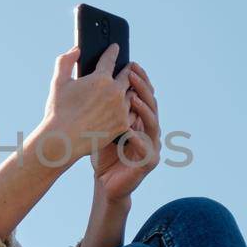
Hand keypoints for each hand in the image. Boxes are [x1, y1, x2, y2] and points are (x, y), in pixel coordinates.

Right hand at [36, 43, 131, 166]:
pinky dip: (132, 108)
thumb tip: (76, 50)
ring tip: (131, 88)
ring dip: (131, 90)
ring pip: (132, 95)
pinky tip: (130, 107)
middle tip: (129, 67)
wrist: (63, 140)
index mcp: (100, 78)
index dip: (113, 51)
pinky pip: (133, 113)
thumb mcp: (58, 82)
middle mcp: (115, 92)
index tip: (116, 47)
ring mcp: (121, 109)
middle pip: (128, 76)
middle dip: (129, 69)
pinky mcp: (123, 124)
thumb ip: (65, 61)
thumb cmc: (58, 111)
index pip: (110, 59)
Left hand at [91, 60, 158, 202]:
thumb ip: (104, 106)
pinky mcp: (148, 163)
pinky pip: (146, 148)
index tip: (131, 63)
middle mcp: (150, 130)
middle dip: (143, 87)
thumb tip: (93, 77)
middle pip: (152, 104)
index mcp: (141, 120)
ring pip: (153, 123)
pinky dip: (138, 138)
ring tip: (133, 98)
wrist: (105, 182)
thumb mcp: (102, 125)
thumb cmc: (103, 152)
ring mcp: (152, 146)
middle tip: (132, 73)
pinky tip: (130, 130)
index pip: (144, 95)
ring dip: (143, 109)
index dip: (140, 79)